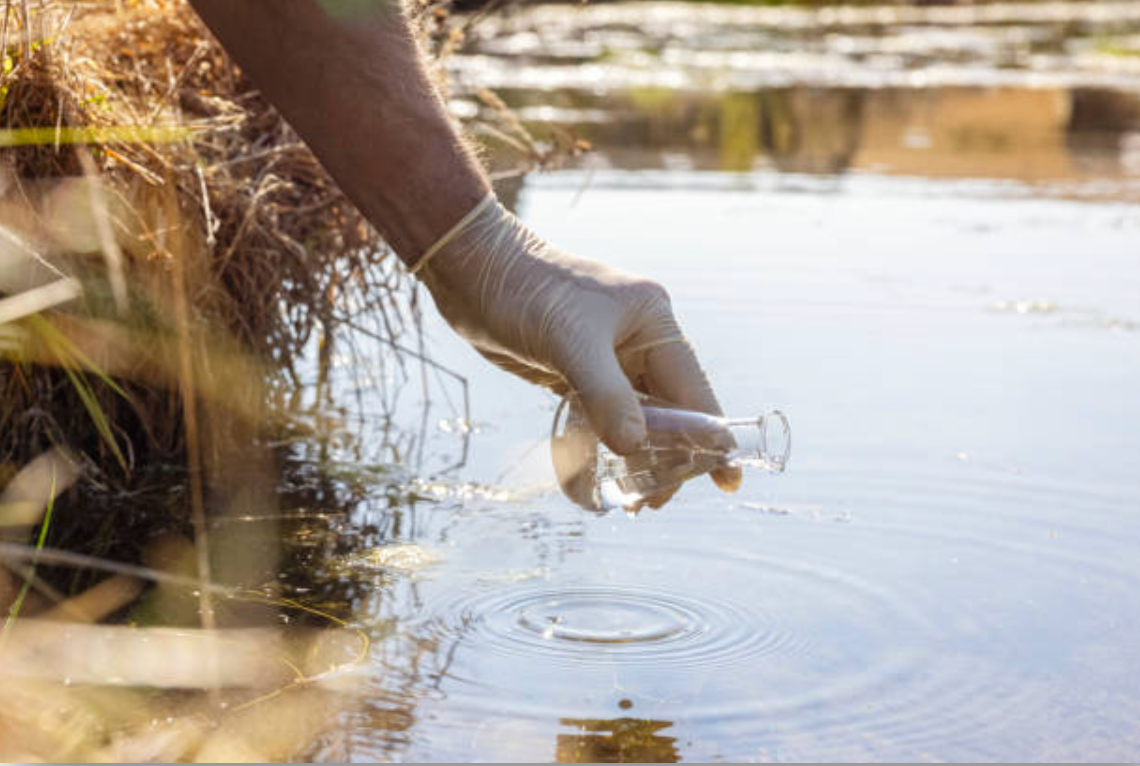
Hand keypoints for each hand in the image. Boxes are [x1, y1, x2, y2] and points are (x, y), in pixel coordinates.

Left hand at [415, 196, 741, 498]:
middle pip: (670, 410)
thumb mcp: (569, 342)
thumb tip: (636, 448)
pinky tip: (600, 474)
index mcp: (653, 322)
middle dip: (668, 457)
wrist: (470, 270)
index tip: (727, 480)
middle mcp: (638, 340)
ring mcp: (608, 357)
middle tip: (652, 503)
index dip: (711, 437)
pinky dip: (605, 445)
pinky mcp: (577, 372)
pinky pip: (603, 417)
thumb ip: (606, 395)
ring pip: (637, 418)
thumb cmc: (524, 291)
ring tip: (631, 501)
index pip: (693, 389)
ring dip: (636, 457)